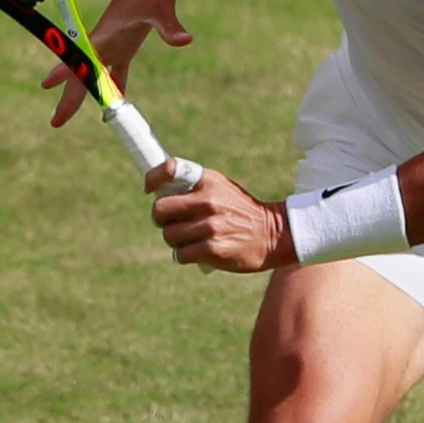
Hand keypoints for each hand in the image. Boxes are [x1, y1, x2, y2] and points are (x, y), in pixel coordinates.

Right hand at [46, 0, 190, 126]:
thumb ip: (169, 26)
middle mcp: (104, 43)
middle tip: (56, 123)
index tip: (48, 84)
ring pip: (93, 76)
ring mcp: (113, 45)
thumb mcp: (161, 7)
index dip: (65, 71)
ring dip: (84, 95)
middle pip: (81, 75)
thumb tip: (183, 41)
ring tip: (66, 117)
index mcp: (106, 34)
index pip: (81, 56)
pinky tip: (114, 102)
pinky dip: (113, 87)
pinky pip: (115, 71)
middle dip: (68, 98)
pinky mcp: (125, 46)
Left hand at [148, 163, 289, 272]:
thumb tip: (157, 194)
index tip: (150, 188)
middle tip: (173, 222)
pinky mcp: (212, 249)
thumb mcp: (220, 188)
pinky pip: (180, 254)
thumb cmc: (239, 210)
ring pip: (169, 235)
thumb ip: (192, 188)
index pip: (171, 168)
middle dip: (161, 219)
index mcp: (208, 180)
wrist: (273, 234)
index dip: (154, 177)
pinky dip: (184, 255)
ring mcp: (210, 226)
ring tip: (191, 238)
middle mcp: (208, 200)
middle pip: (159, 209)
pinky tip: (197, 251)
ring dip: (175, 240)